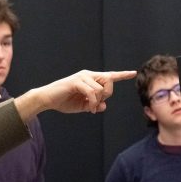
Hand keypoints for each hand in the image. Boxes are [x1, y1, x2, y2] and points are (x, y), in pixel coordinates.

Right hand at [15, 70, 136, 119]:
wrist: (47, 99)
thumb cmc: (64, 101)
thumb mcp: (83, 106)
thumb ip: (94, 105)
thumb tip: (104, 105)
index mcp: (90, 79)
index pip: (109, 76)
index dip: (121, 75)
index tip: (133, 73)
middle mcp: (88, 75)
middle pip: (109, 81)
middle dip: (107, 94)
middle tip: (96, 105)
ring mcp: (82, 77)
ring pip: (101, 89)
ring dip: (97, 102)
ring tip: (90, 108)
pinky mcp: (76, 81)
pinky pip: (92, 91)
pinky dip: (93, 102)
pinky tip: (89, 108)